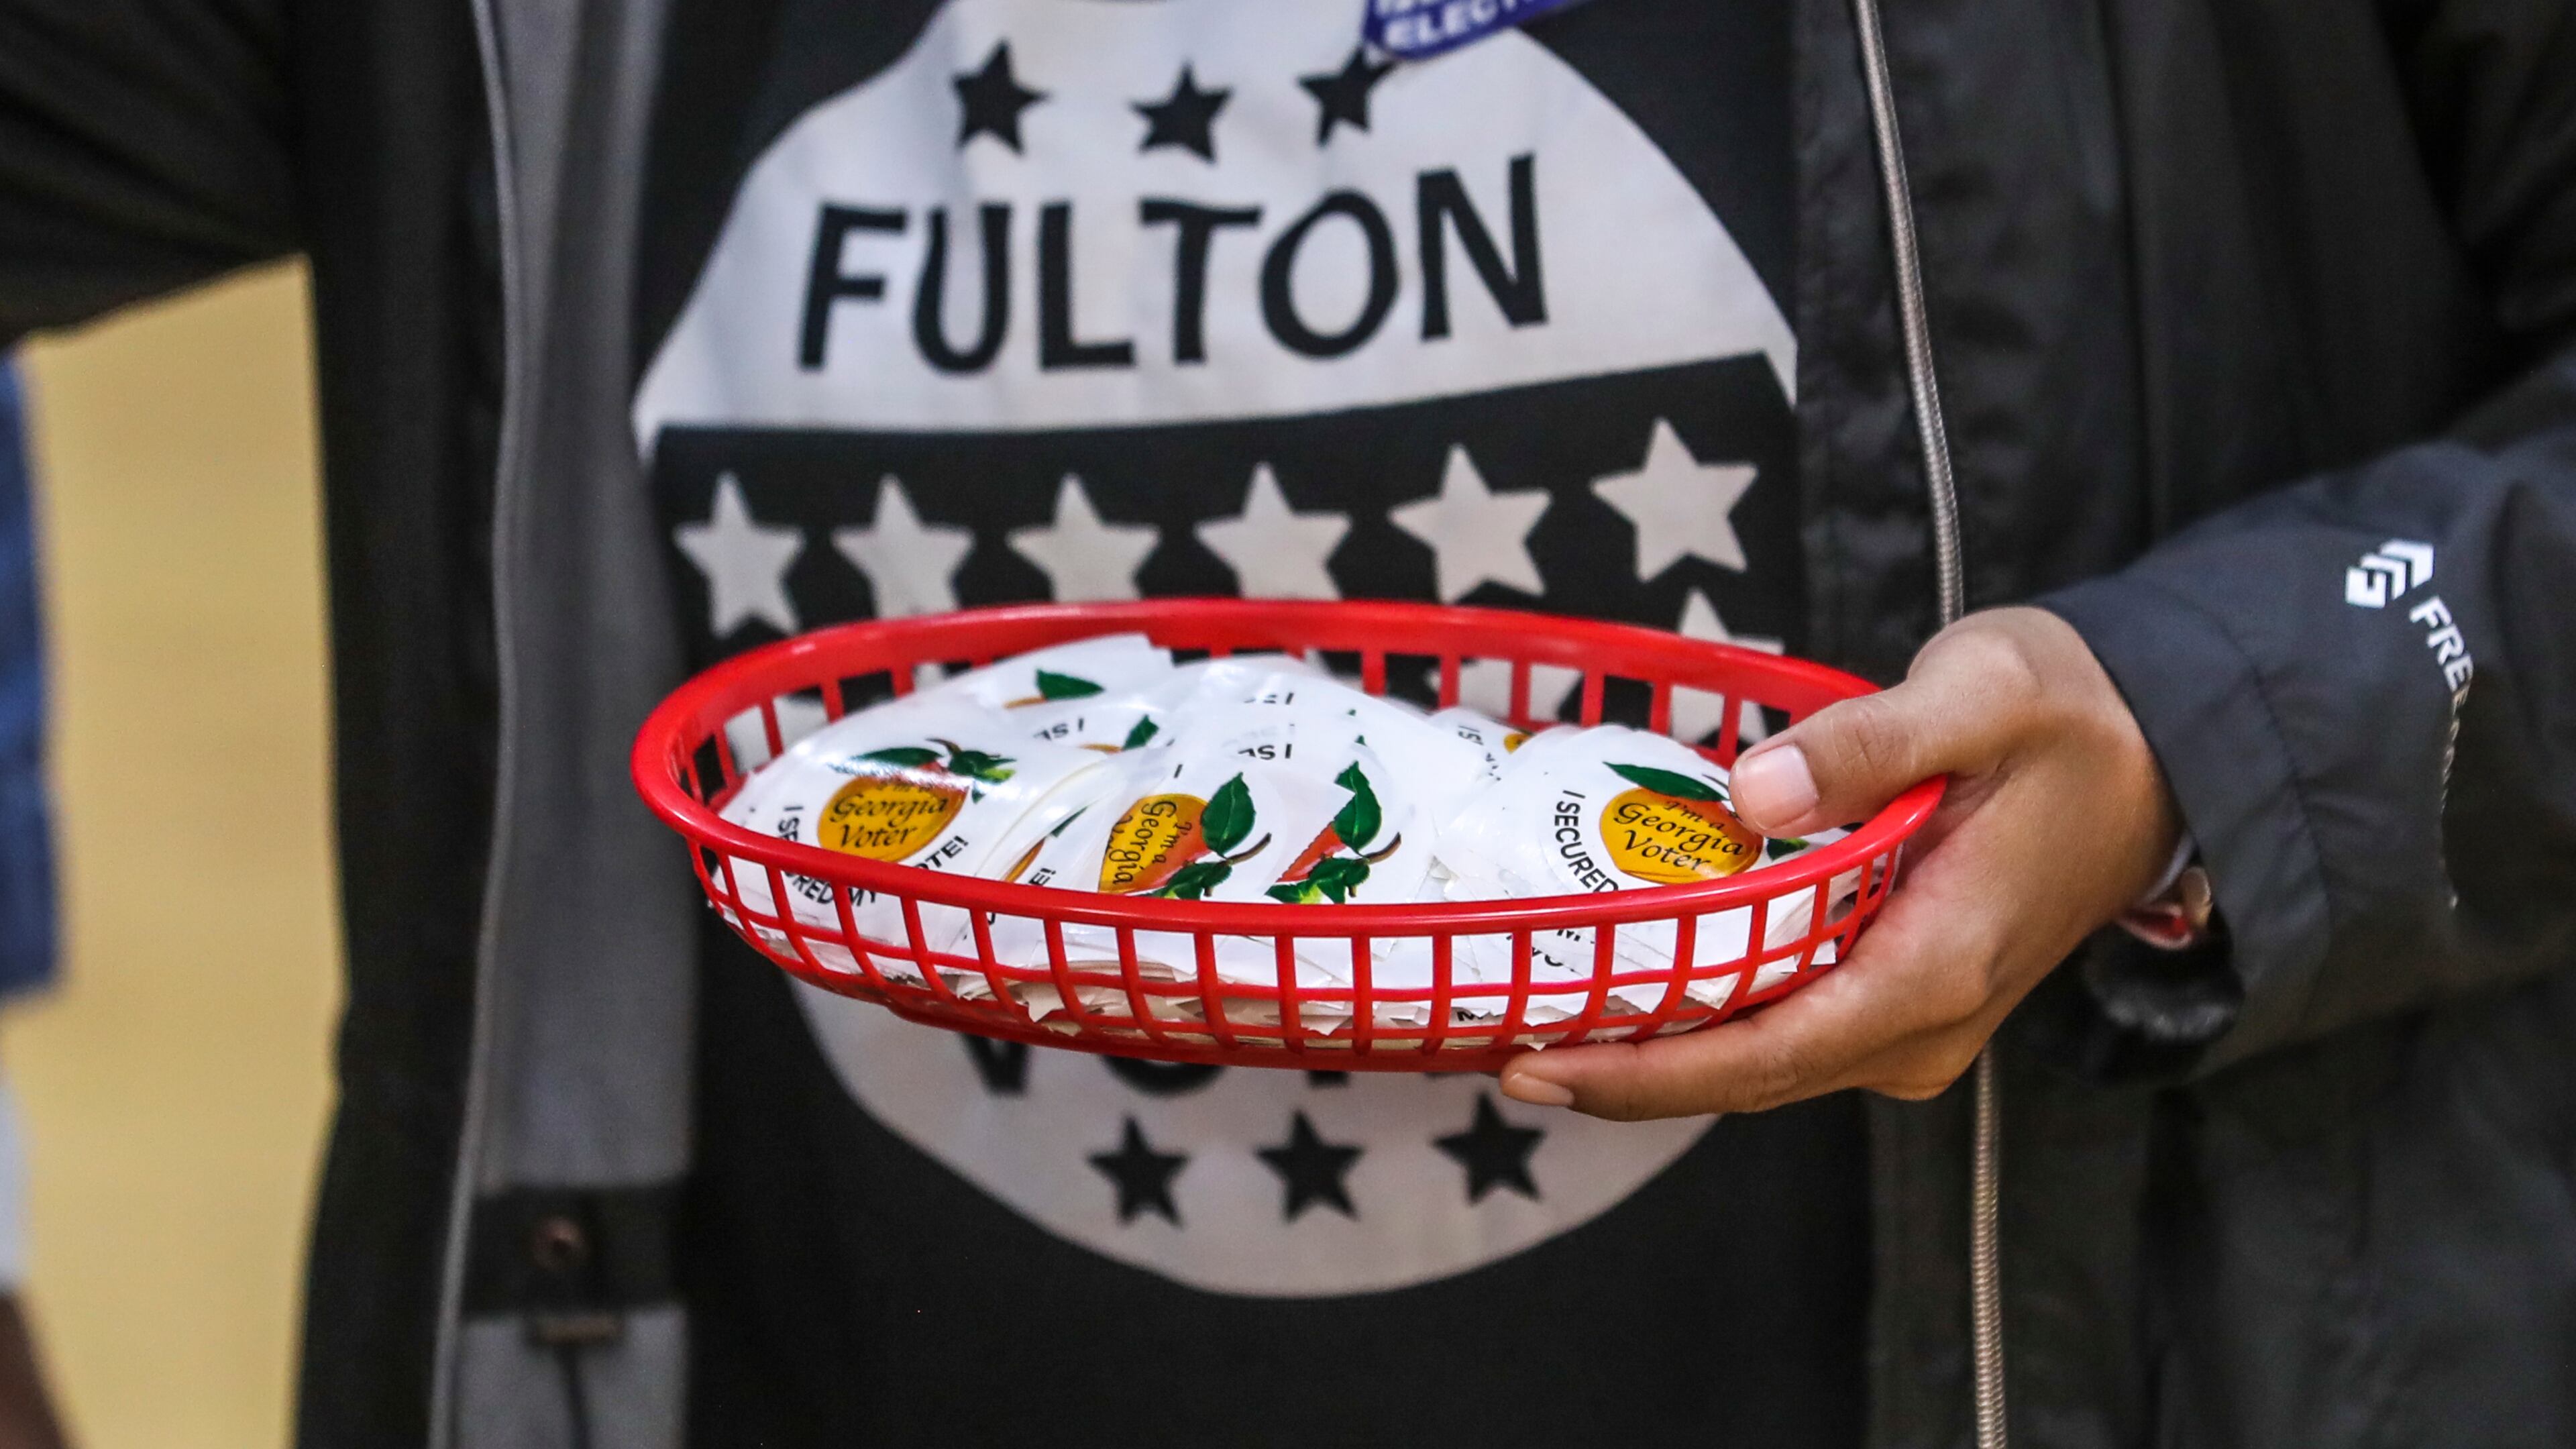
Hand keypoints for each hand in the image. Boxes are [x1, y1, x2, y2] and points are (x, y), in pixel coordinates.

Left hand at [1497, 607, 2181, 1119]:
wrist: (2163, 752)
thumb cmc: (2075, 718)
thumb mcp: (1983, 694)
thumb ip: (1870, 745)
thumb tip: (1752, 798)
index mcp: (1936, 967)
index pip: (1764, 1053)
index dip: (1644, 1073)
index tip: (1538, 1063)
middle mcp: (1921, 1022)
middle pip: (1746, 1075)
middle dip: (1620, 1072)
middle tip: (1491, 1040)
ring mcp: (1913, 1022)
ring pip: (1761, 1060)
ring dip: (1653, 1050)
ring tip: (1535, 1015)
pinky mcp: (1902, 998)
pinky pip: (1786, 1027)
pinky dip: (1704, 1019)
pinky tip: (1629, 983)